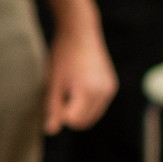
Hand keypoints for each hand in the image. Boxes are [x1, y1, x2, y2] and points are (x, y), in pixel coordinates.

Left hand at [42, 17, 116, 133]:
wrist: (80, 30)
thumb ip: (52, 108)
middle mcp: (104, 92)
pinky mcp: (112, 86)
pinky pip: (98, 106)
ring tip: (70, 87)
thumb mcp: (54, 82)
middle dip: (70, 115)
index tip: (55, 95)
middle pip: (84, 123)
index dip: (60, 113)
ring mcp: (110, 89)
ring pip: (92, 116)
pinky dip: (87, 103)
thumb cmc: (63, 54)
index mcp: (88, 91)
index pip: (73, 121)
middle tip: (61, 92)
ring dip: (78, 110)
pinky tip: (79, 85)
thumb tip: (51, 131)